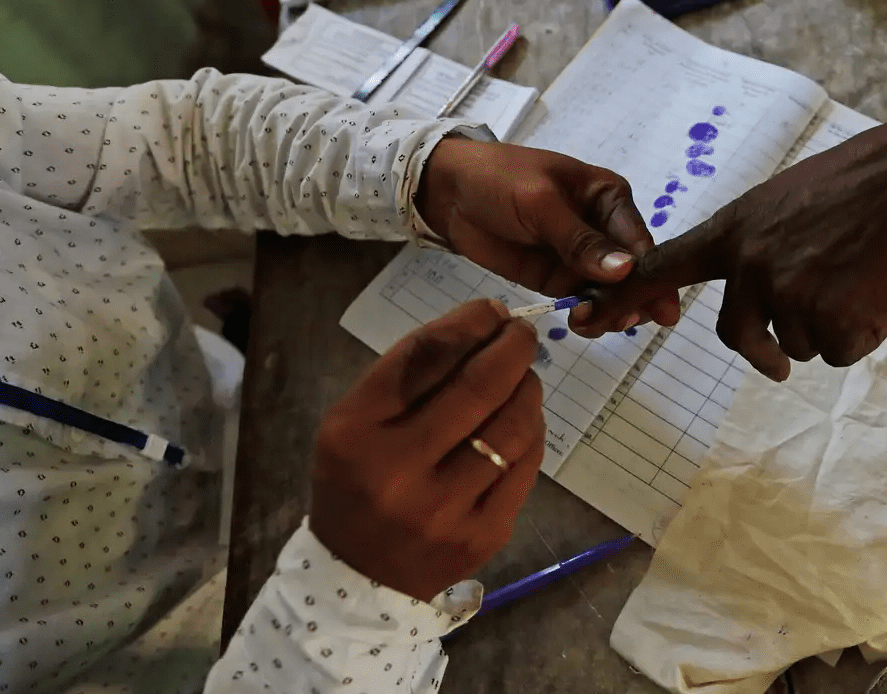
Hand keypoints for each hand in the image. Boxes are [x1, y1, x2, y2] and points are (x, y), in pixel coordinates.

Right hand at [309, 300, 544, 601]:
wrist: (360, 575)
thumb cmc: (360, 480)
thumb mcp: (356, 422)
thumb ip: (410, 373)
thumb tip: (485, 324)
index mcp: (355, 431)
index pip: (424, 356)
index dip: (468, 323)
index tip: (492, 310)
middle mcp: (398, 470)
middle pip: (477, 386)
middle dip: (512, 348)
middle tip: (523, 334)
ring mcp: (444, 508)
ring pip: (511, 424)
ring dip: (528, 387)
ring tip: (524, 376)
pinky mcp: (483, 533)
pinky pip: (525, 465)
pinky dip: (531, 431)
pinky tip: (524, 420)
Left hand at [417, 138, 678, 322]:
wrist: (447, 192)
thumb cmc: (498, 180)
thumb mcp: (540, 204)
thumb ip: (580, 240)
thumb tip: (625, 269)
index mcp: (609, 198)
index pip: (639, 241)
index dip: (652, 275)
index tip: (659, 308)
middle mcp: (604, 228)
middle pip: (632, 272)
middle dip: (633, 299)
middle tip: (624, 322)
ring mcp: (582, 257)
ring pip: (611, 292)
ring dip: (610, 311)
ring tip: (594, 324)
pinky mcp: (558, 278)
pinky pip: (584, 301)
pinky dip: (589, 315)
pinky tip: (584, 325)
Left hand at [572, 110, 886, 380]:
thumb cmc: (869, 182)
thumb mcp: (791, 199)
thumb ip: (759, 241)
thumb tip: (751, 282)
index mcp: (736, 227)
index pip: (662, 267)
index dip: (622, 298)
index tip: (585, 320)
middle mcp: (752, 261)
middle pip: (738, 335)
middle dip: (769, 350)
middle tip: (783, 361)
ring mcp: (789, 289)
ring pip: (797, 346)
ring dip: (830, 329)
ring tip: (862, 283)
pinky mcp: (830, 315)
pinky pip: (837, 352)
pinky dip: (862, 335)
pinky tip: (881, 296)